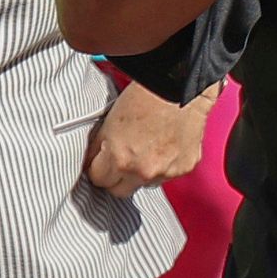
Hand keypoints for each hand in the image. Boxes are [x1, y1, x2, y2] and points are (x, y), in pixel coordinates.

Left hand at [83, 83, 209, 196]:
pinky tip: (165, 145)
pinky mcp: (185, 167)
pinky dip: (165, 164)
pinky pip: (168, 175)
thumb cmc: (144, 97)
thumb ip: (98, 147)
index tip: (102, 163)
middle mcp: (143, 171)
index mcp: (119, 160)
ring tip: (148, 147)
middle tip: (121, 159)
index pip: (99, 181)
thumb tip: (92, 162)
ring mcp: (166, 171)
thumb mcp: (109, 122)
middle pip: (120, 191)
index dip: (99, 169)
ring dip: (143, 172)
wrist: (179, 86)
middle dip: (117, 178)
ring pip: (145, 184)